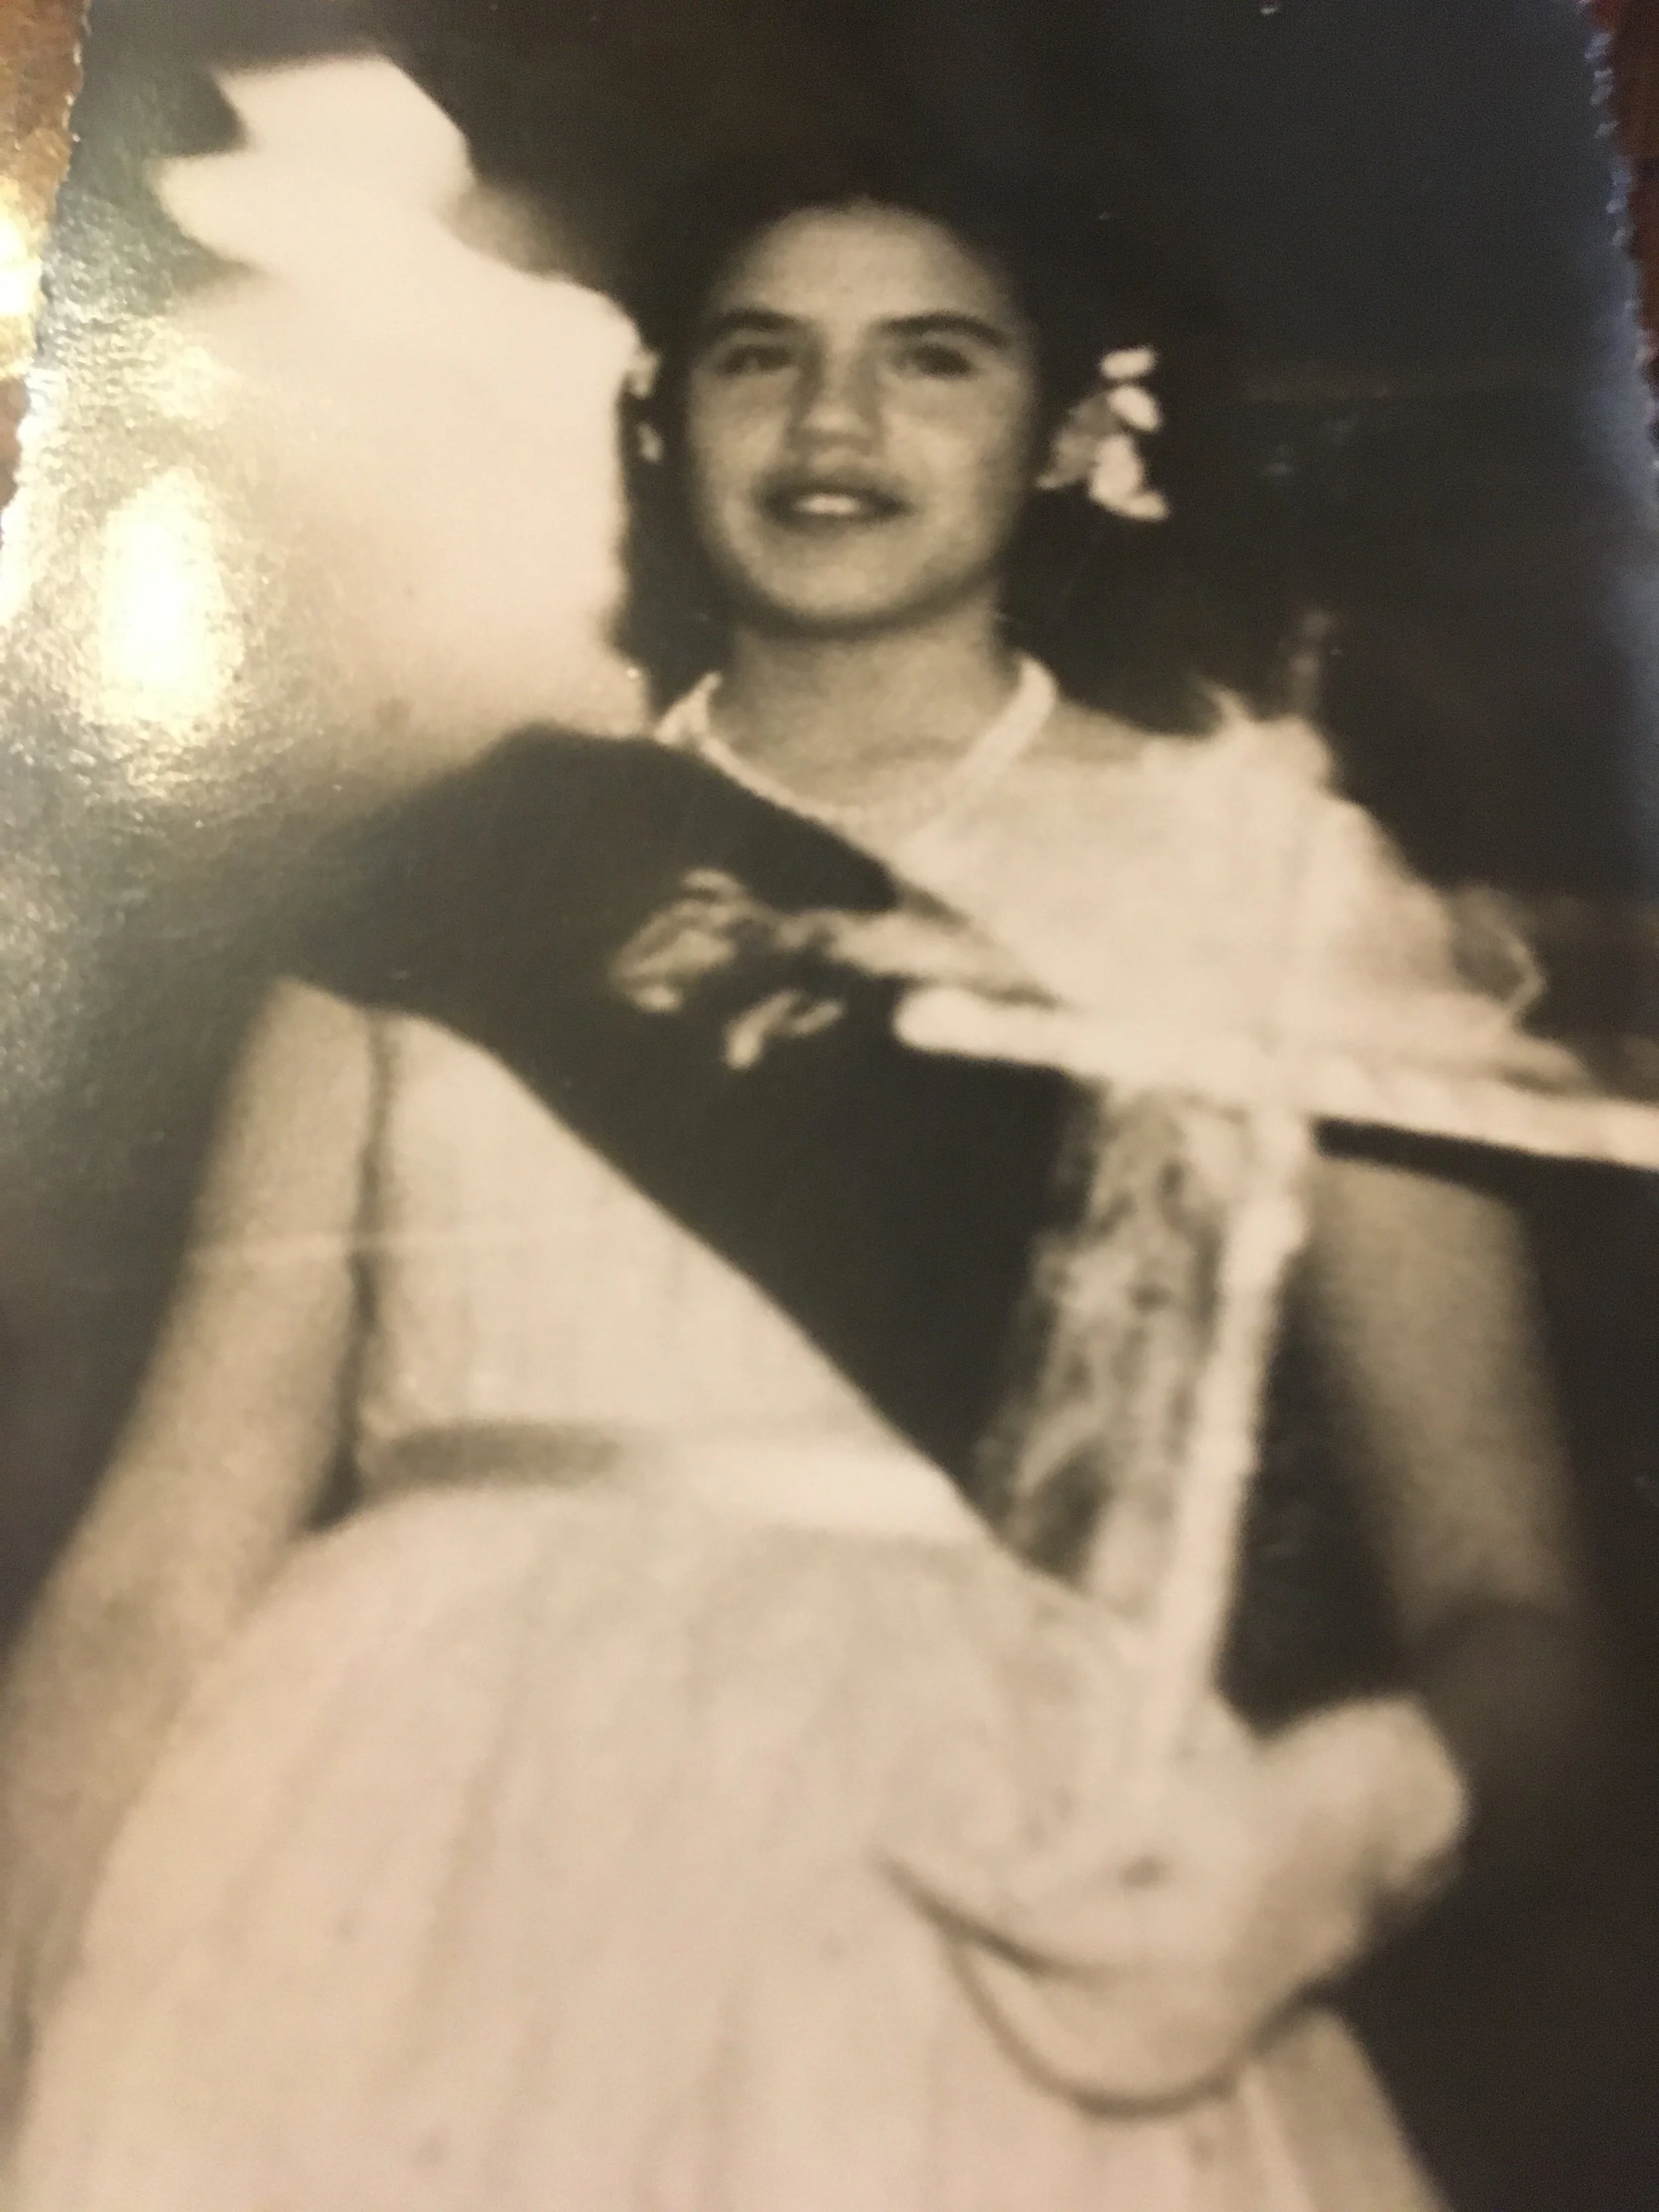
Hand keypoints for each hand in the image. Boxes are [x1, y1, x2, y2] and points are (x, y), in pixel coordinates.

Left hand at [884, 1697, 1466, 2112]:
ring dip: (998, 1991)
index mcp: (1180, 1941)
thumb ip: (1077, 1854)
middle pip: (1034, 2012)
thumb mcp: (1163, 1800)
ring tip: (966, 1922)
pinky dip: (1038, 2024)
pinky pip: (1088, 2065)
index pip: (1034, 1927)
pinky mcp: (1192, 2066)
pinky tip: (1014, 1969)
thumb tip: (992, 1892)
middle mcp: (1186, 2016)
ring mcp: (1193, 2054)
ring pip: (1054, 2052)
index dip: (956, 1888)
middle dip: (972, 1953)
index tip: (895, 1848)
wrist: (1350, 1847)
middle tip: (931, 1881)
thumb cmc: (1251, 1802)